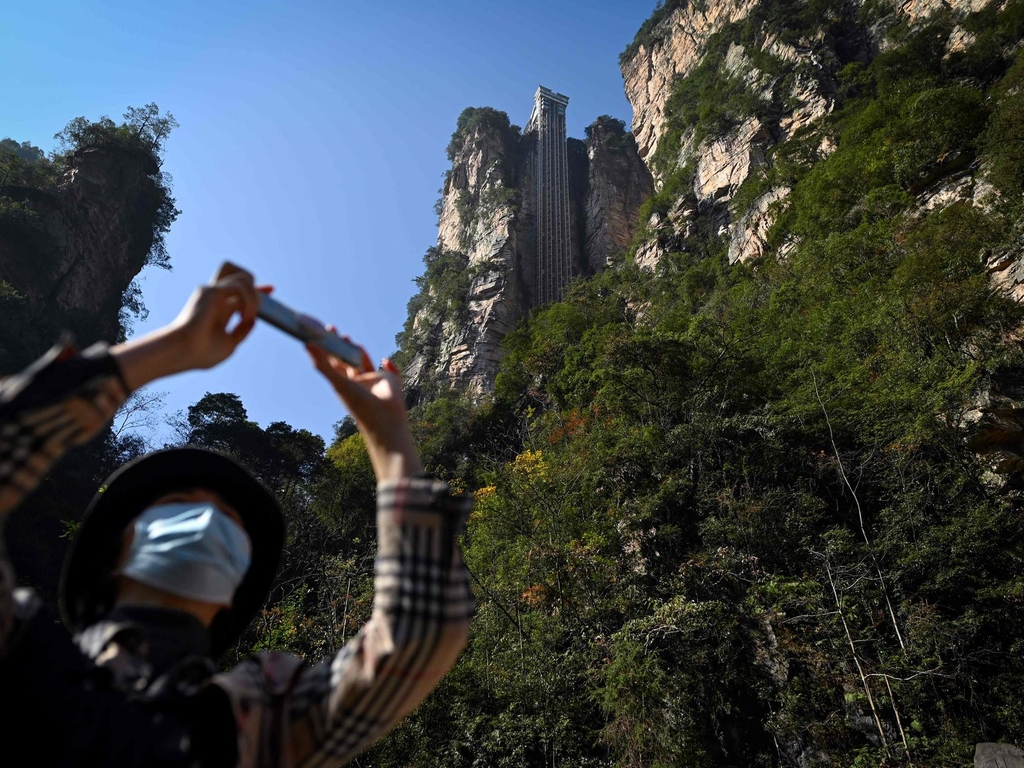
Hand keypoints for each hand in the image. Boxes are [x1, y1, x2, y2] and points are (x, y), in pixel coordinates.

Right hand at [111, 263, 270, 391]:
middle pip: (242, 277)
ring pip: (244, 278)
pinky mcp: (211, 290)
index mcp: (220, 311)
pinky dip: (248, 300)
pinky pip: (239, 285)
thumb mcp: (230, 344)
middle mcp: (217, 299)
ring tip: (248, 317)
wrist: (184, 352)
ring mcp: (213, 293)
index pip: (240, 293)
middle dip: (257, 288)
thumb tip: (253, 321)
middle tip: (260, 305)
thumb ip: (241, 332)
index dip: (257, 290)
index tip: (271, 289)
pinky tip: (245, 316)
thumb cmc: (201, 353)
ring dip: (254, 298)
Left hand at [307, 338, 422, 482]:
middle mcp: (356, 381)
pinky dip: (390, 366)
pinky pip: (390, 371)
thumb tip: (306, 344)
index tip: (319, 334)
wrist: (384, 419)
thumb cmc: (359, 405)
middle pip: (345, 360)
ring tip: (352, 341)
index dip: (325, 349)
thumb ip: (323, 365)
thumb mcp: (339, 383)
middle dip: (340, 346)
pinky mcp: (389, 380)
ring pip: (364, 362)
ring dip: (358, 351)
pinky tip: (386, 361)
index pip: (331, 362)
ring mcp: (373, 381)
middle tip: (332, 330)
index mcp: (343, 382)